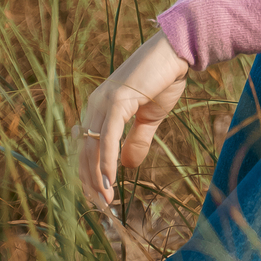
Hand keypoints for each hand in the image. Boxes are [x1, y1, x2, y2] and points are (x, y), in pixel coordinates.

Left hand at [74, 32, 188, 207]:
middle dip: (90, 182)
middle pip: (83, 151)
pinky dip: (105, 161)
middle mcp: (95, 104)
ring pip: (92, 147)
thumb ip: (136, 141)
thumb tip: (126, 167)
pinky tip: (109, 180)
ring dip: (96, 177)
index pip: (86, 147)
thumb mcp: (150, 118)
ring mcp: (104, 101)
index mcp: (100, 108)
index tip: (100, 198)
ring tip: (106, 201)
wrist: (177, 54)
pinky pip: (107, 137)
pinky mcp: (117, 100)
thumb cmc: (164, 80)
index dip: (89, 174)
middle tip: (101, 207)